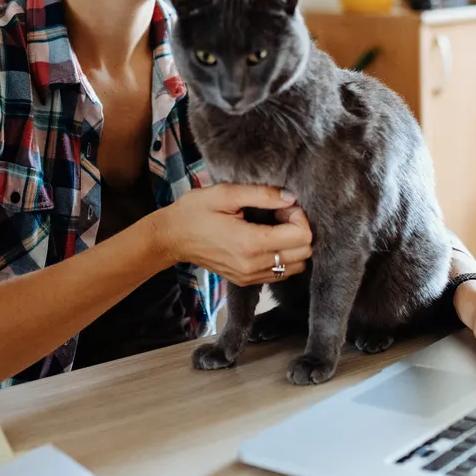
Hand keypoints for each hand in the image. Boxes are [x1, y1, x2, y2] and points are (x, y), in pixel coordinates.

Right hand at [152, 184, 312, 285]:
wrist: (171, 237)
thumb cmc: (194, 211)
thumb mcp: (226, 194)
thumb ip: (261, 194)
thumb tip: (290, 197)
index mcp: (250, 243)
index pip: (302, 236)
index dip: (299, 216)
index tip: (283, 205)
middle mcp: (254, 265)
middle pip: (304, 253)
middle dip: (299, 229)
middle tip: (279, 214)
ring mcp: (250, 276)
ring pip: (297, 266)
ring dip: (293, 245)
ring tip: (274, 227)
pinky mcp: (247, 280)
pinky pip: (281, 273)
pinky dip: (284, 256)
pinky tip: (267, 239)